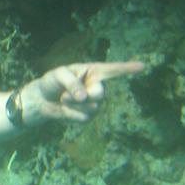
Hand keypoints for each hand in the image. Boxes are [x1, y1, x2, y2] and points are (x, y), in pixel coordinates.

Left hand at [21, 60, 144, 123]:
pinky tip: (65, 108)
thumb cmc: (51, 82)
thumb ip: (71, 82)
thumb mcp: (58, 75)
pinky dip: (71, 113)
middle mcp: (98, 86)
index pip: (113, 70)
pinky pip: (84, 117)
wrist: (42, 100)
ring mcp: (95, 102)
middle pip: (100, 94)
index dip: (128, 68)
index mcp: (93, 71)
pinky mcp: (88, 116)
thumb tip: (85, 97)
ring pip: (91, 107)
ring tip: (64, 98)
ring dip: (72, 104)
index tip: (142, 66)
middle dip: (83, 96)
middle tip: (66, 94)